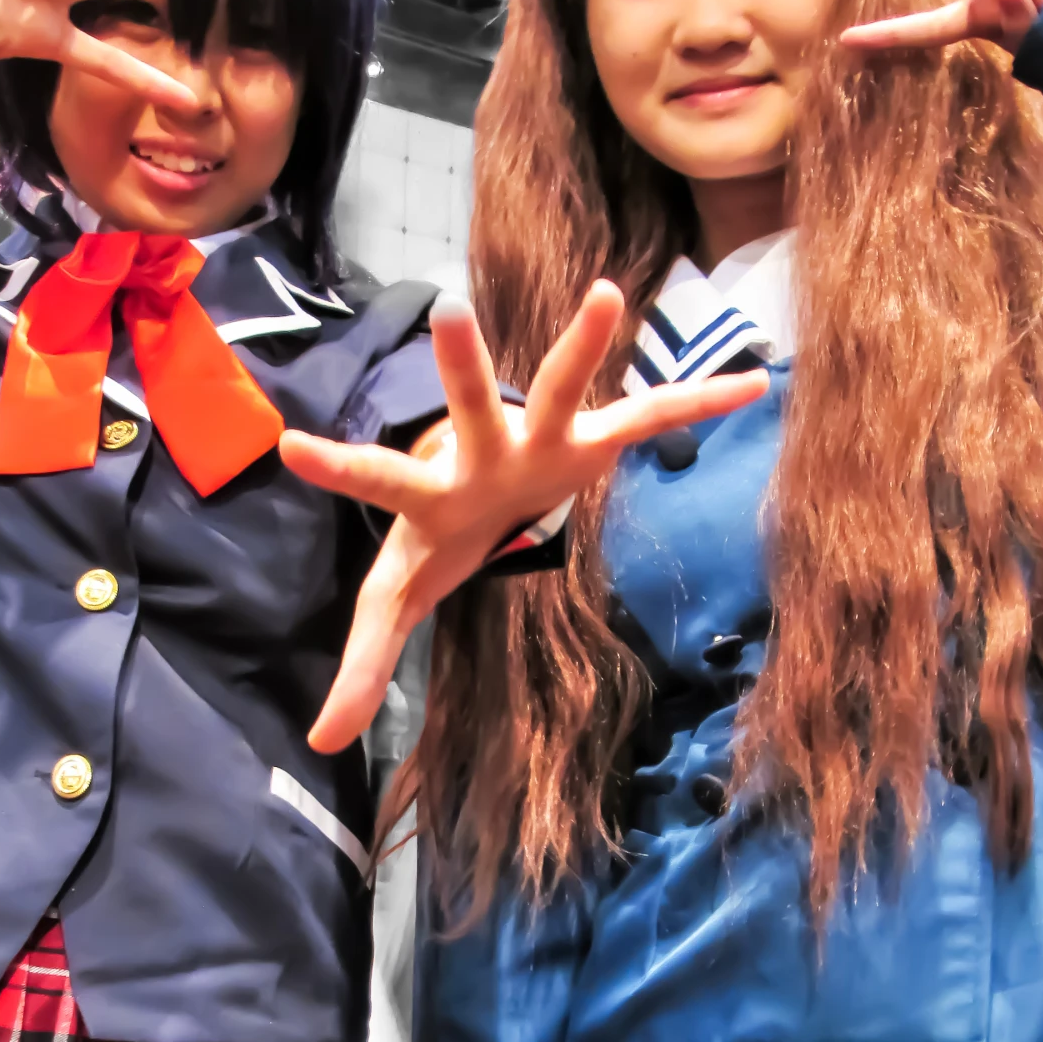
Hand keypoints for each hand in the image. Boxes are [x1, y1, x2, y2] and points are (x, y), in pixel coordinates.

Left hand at [278, 280, 767, 751]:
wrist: (489, 490)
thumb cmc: (437, 539)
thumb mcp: (396, 601)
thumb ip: (361, 666)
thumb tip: (323, 744)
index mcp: (430, 494)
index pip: (374, 480)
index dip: (337, 468)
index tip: (289, 445)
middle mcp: (482, 450)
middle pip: (469, 408)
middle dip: (461, 367)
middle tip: (448, 310)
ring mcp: (539, 437)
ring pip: (559, 386)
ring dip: (584, 347)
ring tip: (609, 296)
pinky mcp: (593, 439)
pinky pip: (652, 420)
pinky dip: (698, 404)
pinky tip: (753, 383)